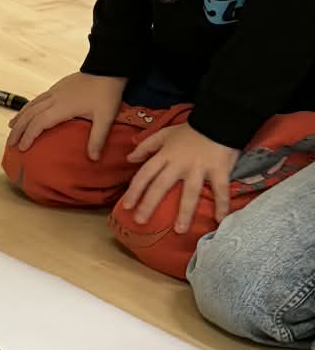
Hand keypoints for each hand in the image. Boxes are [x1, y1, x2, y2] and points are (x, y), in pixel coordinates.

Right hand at [8, 72, 127, 158]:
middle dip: (18, 130)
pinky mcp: (58, 86)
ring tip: (11, 127)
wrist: (108, 66)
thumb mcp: (105, 117)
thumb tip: (93, 159)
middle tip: (10, 143)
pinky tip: (27, 111)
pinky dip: (28, 107)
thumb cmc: (107, 92)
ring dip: (19, 117)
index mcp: (62, 107)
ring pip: (31, 105)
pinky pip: (37, 99)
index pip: (38, 123)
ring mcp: (54, 91)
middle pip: (29, 115)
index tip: (22, 148)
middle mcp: (54, 98)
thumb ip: (97, 138)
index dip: (28, 136)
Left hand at [118, 120, 237, 229]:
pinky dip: (222, 204)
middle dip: (149, 204)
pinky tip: (220, 220)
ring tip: (178, 230)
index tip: (126, 206)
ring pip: (190, 192)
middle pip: (161, 186)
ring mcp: (200, 168)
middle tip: (140, 221)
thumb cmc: (191, 130)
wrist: (221, 118)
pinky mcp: (219, 169)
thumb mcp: (165, 134)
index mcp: (165, 155)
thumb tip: (129, 158)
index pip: (145, 174)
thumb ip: (147, 146)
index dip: (135, 190)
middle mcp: (179, 163)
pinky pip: (220, 190)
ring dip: (184, 212)